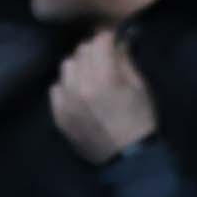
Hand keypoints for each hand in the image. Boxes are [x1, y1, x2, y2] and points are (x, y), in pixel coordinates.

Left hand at [49, 31, 157, 165]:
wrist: (129, 158)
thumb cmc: (141, 121)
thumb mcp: (141, 88)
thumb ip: (126, 62)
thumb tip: (118, 42)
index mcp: (105, 78)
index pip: (99, 41)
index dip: (109, 38)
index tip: (114, 41)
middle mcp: (81, 86)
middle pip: (81, 51)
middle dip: (95, 51)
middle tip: (105, 59)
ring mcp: (66, 102)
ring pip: (66, 66)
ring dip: (79, 66)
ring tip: (90, 76)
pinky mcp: (59, 115)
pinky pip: (56, 88)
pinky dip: (67, 86)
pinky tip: (80, 93)